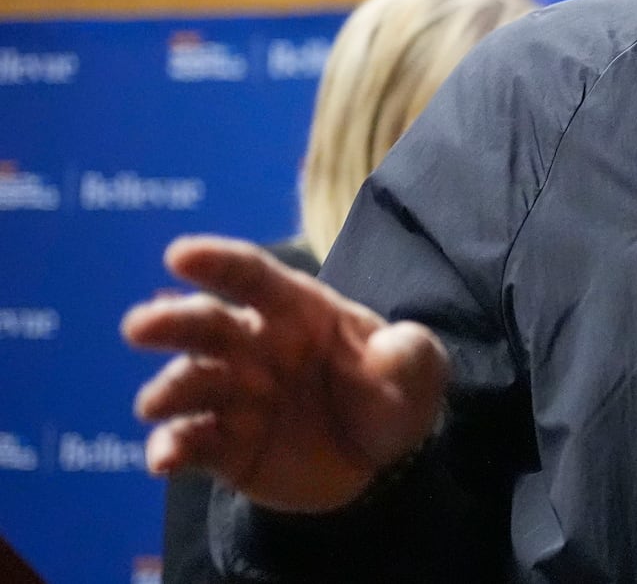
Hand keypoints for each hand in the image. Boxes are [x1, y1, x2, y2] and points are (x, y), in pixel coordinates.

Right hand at [122, 235, 448, 511]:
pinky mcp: (223, 445)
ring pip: (189, 384)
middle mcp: (254, 346)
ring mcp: (233, 394)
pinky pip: (190, 442)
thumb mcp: (417, 371)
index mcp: (297, 309)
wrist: (380, 461)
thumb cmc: (390, 393)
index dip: (218, 262)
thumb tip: (393, 350)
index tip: (179, 254)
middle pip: (205, 325)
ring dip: (168, 390)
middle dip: (171, 322)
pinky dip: (171, 448)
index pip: (252, 276)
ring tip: (155, 404)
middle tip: (140, 326)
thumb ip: (410, 355)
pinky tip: (163, 458)